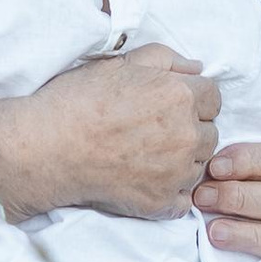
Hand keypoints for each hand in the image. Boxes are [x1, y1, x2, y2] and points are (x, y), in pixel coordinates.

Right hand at [0, 44, 220, 221]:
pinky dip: (171, 193)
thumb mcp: (120, 63)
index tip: (172, 107)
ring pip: (199, 166)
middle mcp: (185, 134)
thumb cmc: (78, 101)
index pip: (214, 98)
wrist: (46, 147)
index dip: (194, 100)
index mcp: (179, 96)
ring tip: (149, 156)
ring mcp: (175, 172)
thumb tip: (196, 68)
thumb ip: (165, 59)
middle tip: (156, 132)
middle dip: (190, 131)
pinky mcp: (160, 202)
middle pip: (210, 133)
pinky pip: (184, 200)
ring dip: (183, 162)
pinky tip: (147, 181)